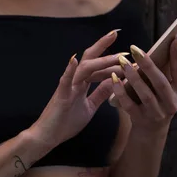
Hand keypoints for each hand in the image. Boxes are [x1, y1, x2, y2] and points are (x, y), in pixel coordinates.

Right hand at [29, 30, 128, 146]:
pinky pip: (64, 81)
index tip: (127, 53)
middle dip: (105, 49)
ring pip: (84, 69)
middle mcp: (75, 81)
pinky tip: (74, 59)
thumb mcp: (90, 107)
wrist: (48, 136)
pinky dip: (69, 70)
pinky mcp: (60, 96)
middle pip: (91, 60)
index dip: (112, 59)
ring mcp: (67, 87)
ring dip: (101, 61)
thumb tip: (114, 80)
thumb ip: (100, 93)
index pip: (98, 66)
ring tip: (116, 56)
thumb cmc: (66, 122)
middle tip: (120, 39)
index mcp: (82, 84)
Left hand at [111, 34, 176, 132]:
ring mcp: (155, 113)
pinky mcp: (140, 119)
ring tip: (123, 62)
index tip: (175, 38)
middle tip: (135, 48)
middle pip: (160, 83)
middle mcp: (171, 104)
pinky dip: (120, 92)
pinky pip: (129, 105)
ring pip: (145, 94)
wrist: (152, 130)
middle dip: (148, 65)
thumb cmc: (164, 99)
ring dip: (133, 77)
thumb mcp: (176, 86)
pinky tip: (113, 79)